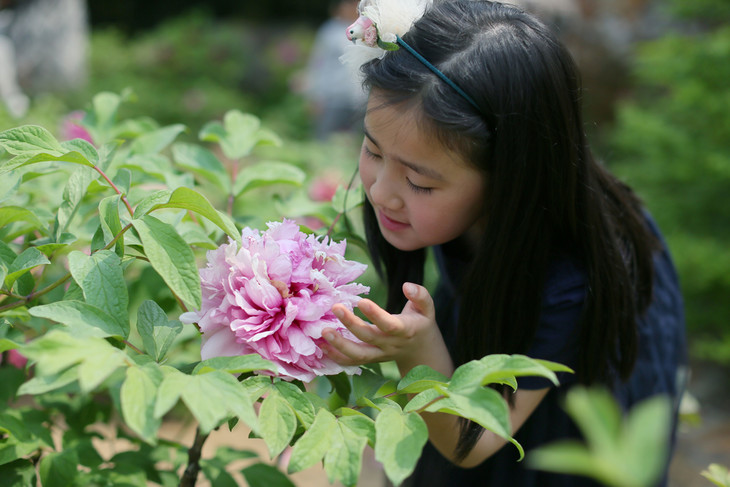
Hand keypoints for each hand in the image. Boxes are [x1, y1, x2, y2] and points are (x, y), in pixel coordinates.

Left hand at [323, 282, 452, 375]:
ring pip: (358, 355)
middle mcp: (391, 345)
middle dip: (351, 324)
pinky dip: (335, 357)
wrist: (421, 352)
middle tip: (335, 307)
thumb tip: (406, 285)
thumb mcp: (427, 308)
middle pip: (369, 338)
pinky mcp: (370, 359)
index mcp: (405, 331)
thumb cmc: (421, 323)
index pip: (390, 325)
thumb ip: (420, 295)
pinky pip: (352, 362)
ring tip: (322, 332)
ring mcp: (379, 355)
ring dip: (339, 345)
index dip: (376, 314)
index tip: (362, 301)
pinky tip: (320, 346)